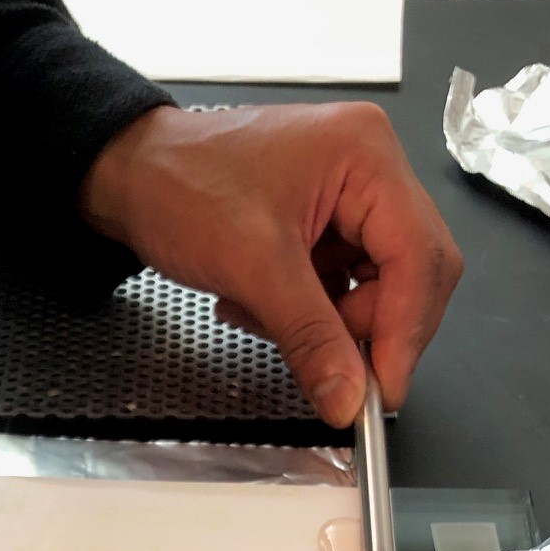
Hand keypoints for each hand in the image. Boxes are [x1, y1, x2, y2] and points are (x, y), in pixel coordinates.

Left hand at [80, 102, 463, 426]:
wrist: (130, 175)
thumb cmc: (179, 183)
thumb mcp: (251, 266)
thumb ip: (309, 336)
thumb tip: (348, 395)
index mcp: (367, 155)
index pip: (419, 257)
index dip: (405, 332)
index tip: (382, 390)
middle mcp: (370, 168)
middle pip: (409, 275)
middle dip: (364, 327)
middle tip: (329, 366)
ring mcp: (351, 197)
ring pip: (376, 289)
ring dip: (324, 321)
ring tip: (261, 312)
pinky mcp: (328, 225)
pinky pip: (342, 287)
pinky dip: (305, 311)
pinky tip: (258, 302)